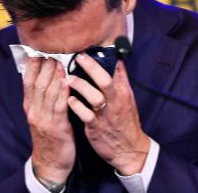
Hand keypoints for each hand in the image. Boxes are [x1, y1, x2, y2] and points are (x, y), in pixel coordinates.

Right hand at [23, 58, 74, 183]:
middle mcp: (34, 111)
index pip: (28, 81)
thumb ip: (43, 97)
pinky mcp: (57, 128)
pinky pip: (59, 107)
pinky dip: (63, 94)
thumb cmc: (49, 136)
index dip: (33, 65)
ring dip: (54, 76)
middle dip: (44, 66)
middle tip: (52, 50)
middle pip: (38, 84)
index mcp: (30, 106)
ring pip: (48, 93)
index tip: (38, 50)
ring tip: (60, 61)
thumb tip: (48, 75)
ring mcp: (44, 119)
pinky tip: (67, 83)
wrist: (50, 164)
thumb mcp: (40, 115)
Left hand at [66, 53, 149, 174]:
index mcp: (123, 92)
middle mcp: (116, 101)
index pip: (116, 70)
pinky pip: (86, 115)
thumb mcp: (127, 99)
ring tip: (68, 79)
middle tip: (78, 57)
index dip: (103, 58)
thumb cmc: (125, 121)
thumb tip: (117, 61)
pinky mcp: (97, 128)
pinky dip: (77, 107)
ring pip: (95, 97)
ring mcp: (106, 115)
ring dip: (81, 86)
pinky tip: (68, 100)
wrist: (130, 149)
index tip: (89, 48)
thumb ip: (121, 80)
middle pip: (105, 80)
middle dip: (91, 67)